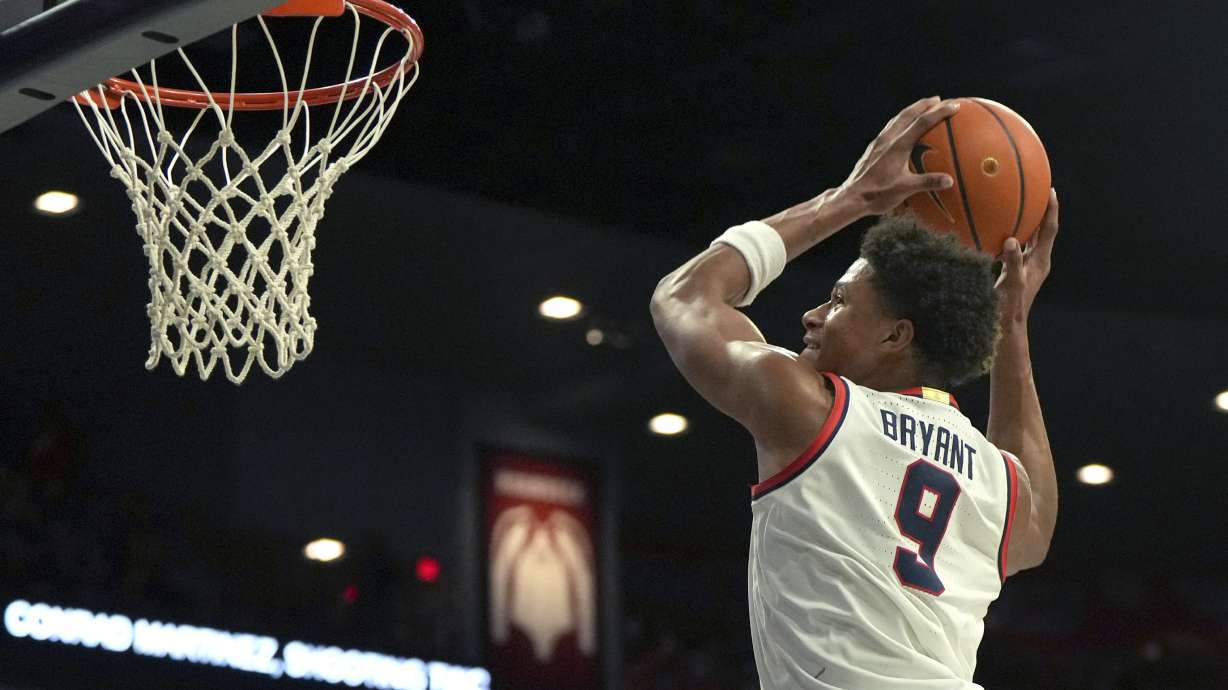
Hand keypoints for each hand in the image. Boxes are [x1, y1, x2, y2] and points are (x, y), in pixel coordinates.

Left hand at [836, 96, 959, 216]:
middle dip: (924, 104)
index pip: (922, 122)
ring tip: (922, 107)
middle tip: (938, 99)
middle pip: (907, 114)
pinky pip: (889, 129)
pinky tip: (902, 128)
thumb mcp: (905, 189)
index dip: (939, 112)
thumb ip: (927, 183)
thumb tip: (949, 180)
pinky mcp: (872, 149)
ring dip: (910, 110)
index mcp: (897, 146)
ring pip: (896, 119)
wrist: (851, 197)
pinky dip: (900, 122)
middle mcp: (887, 139)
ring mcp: (878, 143)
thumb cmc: (877, 194)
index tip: (955, 105)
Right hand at [996, 188, 1058, 326]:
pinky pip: (1018, 247)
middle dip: (1041, 211)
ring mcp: (1028, 266)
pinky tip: (1000, 230)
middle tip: (1036, 191)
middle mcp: (1037, 260)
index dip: (1051, 210)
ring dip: (1028, 222)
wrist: (1008, 326)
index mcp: (1040, 261)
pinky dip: (1013, 235)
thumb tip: (1010, 240)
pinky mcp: (1017, 270)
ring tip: (1020, 204)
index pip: (1049, 230)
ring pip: (1031, 238)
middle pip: (1043, 230)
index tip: (1050, 191)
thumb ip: (1012, 262)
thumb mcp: (1011, 283)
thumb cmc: (1010, 307)